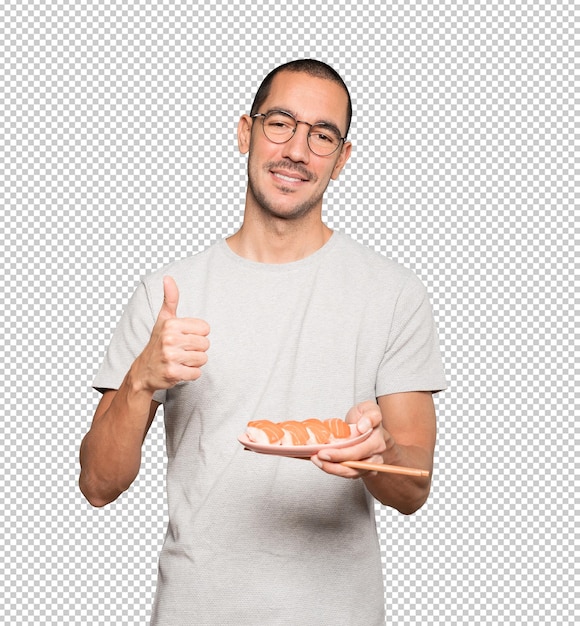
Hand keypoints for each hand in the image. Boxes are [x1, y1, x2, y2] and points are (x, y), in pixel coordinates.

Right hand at [132, 276, 209, 392]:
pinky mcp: (172, 373)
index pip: (206, 329)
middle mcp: (169, 339)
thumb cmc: (158, 342)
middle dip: (197, 349)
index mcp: (171, 324)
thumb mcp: (164, 319)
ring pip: (203, 359)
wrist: (143, 370)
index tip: (184, 338)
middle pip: (206, 344)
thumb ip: (170, 299)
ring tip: (180, 360)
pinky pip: (197, 373)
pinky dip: (191, 374)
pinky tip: (179, 370)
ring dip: (194, 362)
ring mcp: (170, 357)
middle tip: (182, 351)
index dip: (198, 335)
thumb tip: (168, 278)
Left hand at [311, 401, 392, 477]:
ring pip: (350, 472)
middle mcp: (374, 456)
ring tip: (316, 459)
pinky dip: (332, 468)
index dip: (342, 454)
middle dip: (334, 462)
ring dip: (331, 468)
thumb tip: (363, 427)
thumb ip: (370, 415)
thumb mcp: (369, 408)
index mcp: (377, 441)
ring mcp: (367, 465)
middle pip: (354, 465)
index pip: (360, 451)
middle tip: (318, 455)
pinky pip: (346, 473)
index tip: (326, 452)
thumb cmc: (366, 418)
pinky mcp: (359, 469)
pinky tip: (321, 461)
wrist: (367, 427)